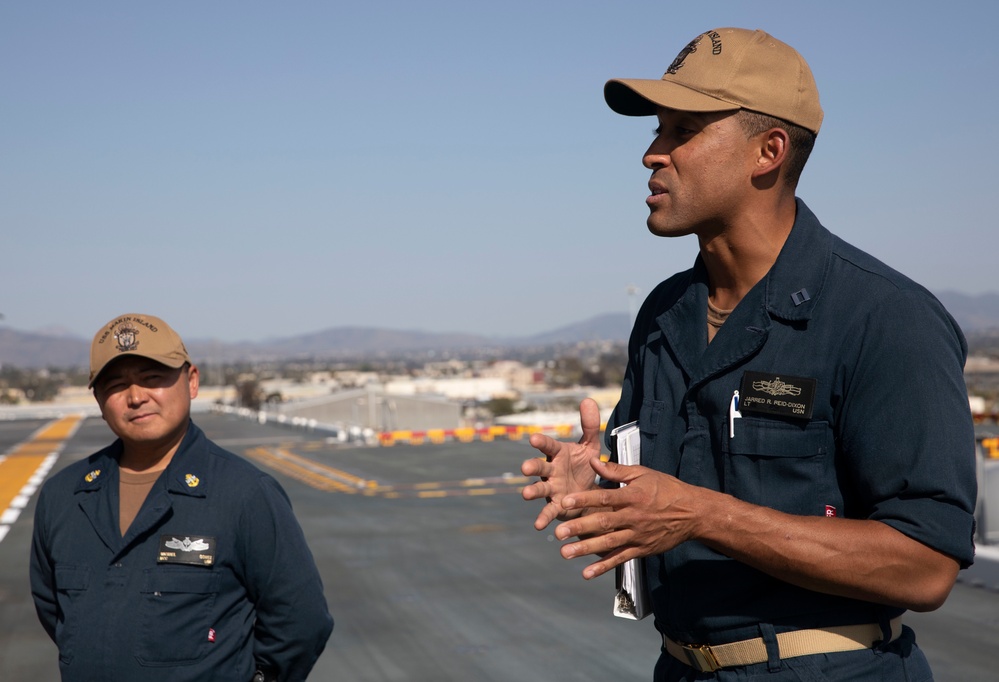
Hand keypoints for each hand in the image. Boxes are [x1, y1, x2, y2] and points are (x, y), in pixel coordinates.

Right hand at [521, 398, 603, 529]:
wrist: (590, 492)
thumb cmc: (585, 465)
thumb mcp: (590, 445)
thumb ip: (589, 425)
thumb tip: (588, 399)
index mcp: (558, 454)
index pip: (549, 446)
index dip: (541, 443)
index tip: (533, 439)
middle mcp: (551, 470)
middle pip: (539, 467)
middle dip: (531, 466)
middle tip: (524, 467)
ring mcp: (551, 488)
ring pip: (539, 489)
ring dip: (532, 491)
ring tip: (526, 495)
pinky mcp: (555, 505)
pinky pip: (547, 512)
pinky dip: (543, 518)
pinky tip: (539, 526)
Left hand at [552, 458, 708, 579]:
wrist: (693, 513)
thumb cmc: (667, 489)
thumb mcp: (644, 474)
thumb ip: (617, 470)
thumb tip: (593, 461)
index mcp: (633, 496)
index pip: (604, 498)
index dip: (584, 500)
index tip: (564, 502)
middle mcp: (634, 517)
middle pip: (603, 523)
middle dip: (580, 528)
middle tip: (558, 532)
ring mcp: (637, 535)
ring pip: (609, 543)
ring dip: (586, 549)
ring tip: (565, 553)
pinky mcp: (641, 549)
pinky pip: (620, 559)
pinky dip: (603, 566)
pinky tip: (586, 572)